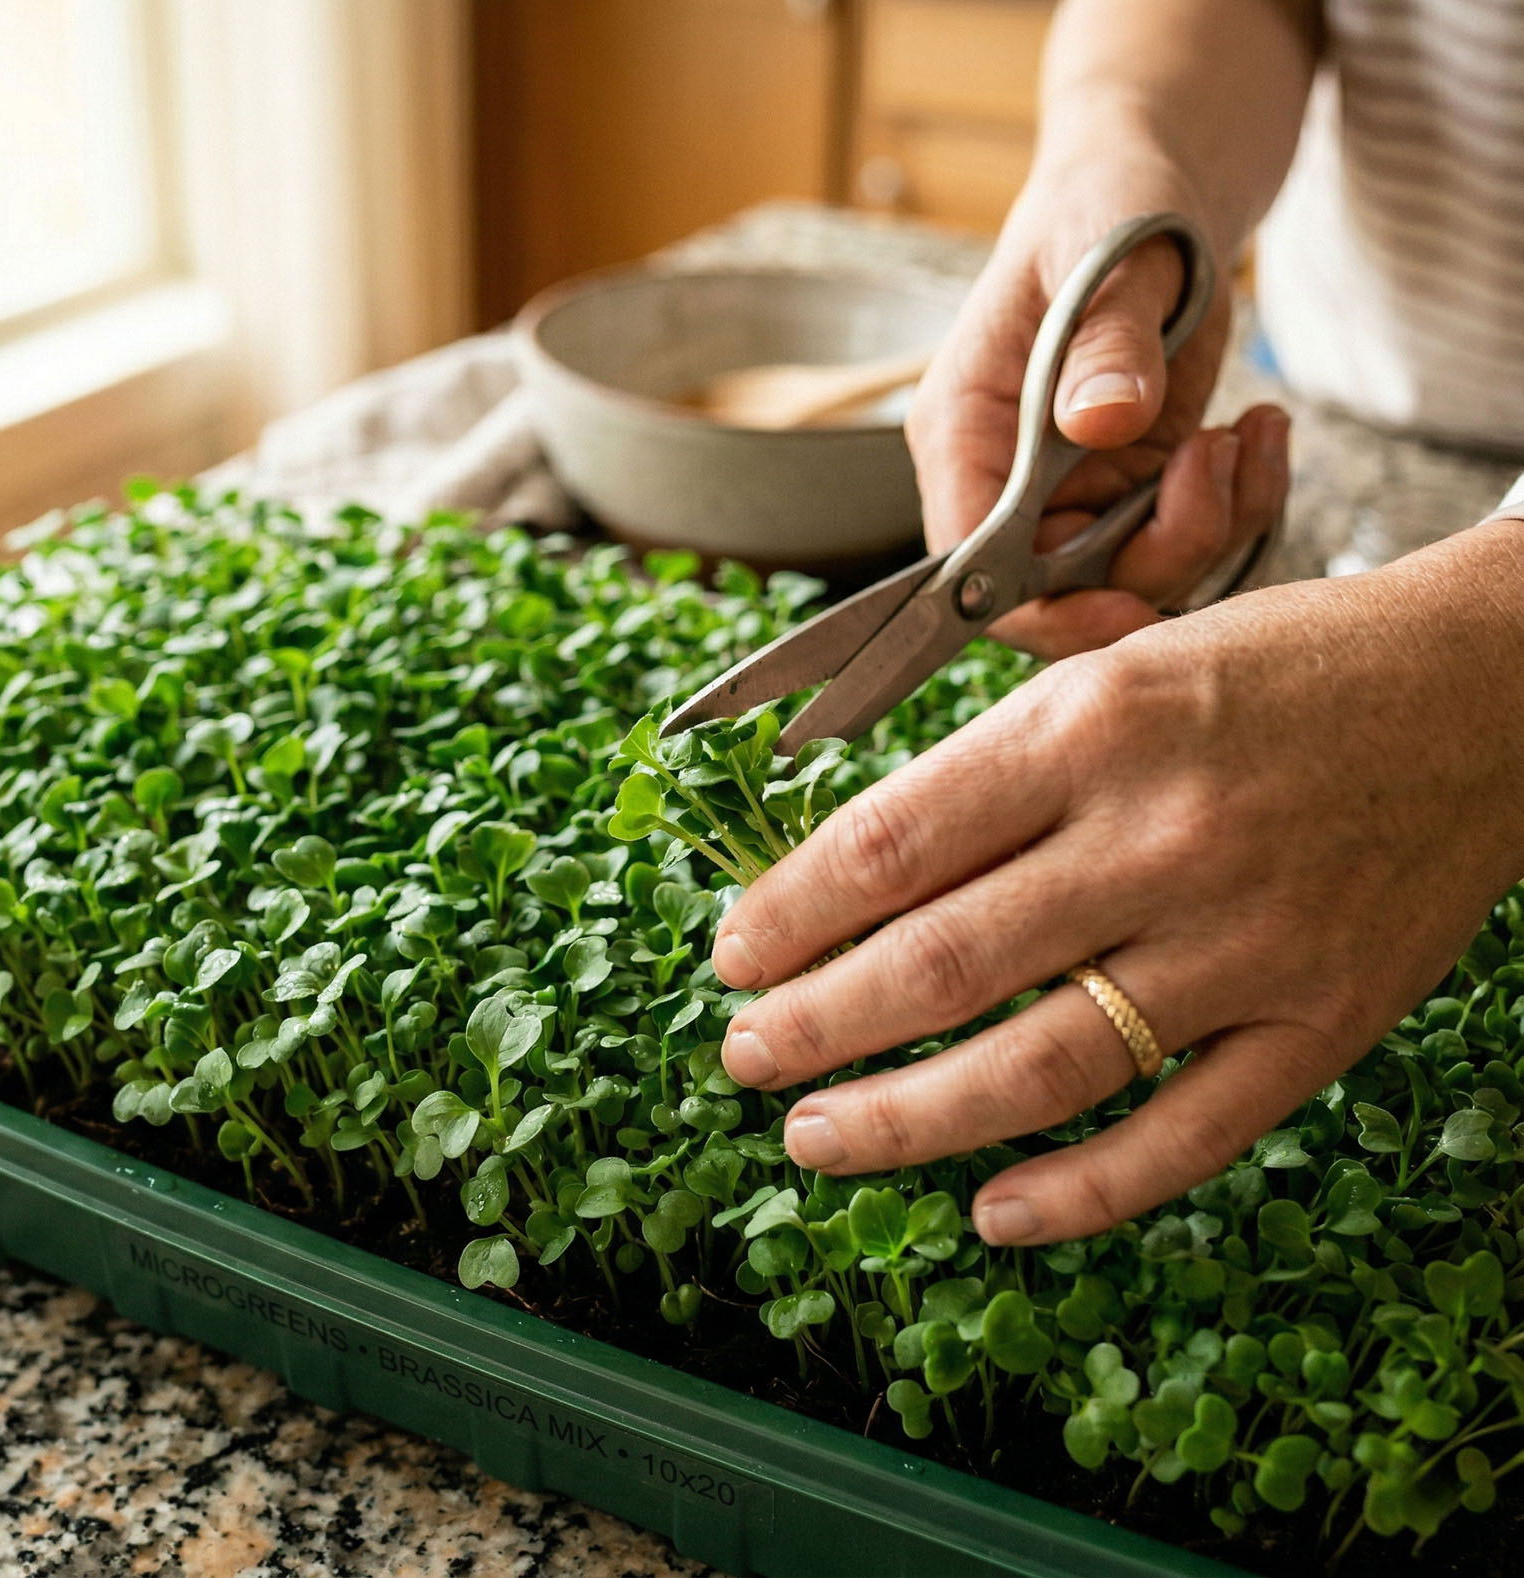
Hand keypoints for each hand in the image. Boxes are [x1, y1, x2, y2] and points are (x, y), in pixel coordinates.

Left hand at [710, 520, 1523, 1243]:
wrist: (1486, 691)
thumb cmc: (1276, 671)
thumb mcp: (1115, 675)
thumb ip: (994, 773)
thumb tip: (850, 880)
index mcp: (1094, 728)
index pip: (892, 841)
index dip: (789, 913)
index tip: (732, 956)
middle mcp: (1162, 837)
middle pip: (940, 965)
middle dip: (812, 1026)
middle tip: (741, 1057)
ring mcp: (1248, 942)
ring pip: (1042, 1066)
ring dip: (906, 1120)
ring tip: (815, 1139)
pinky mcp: (1322, 1022)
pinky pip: (1185, 1136)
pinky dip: (1080, 1193)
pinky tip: (991, 1215)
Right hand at [906, 162, 1290, 657]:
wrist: (1155, 188)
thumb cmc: (1106, 205)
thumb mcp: (1106, 259)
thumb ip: (1104, 344)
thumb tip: (1101, 422)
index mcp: (962, 434)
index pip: (971, 570)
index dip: (1045, 611)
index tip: (1133, 607)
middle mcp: (1006, 482)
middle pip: (1065, 592)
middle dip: (1160, 550)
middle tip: (1220, 462)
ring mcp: (1072, 491)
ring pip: (1138, 575)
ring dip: (1215, 520)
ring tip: (1248, 433)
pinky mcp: (1133, 488)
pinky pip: (1188, 539)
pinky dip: (1242, 501)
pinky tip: (1257, 431)